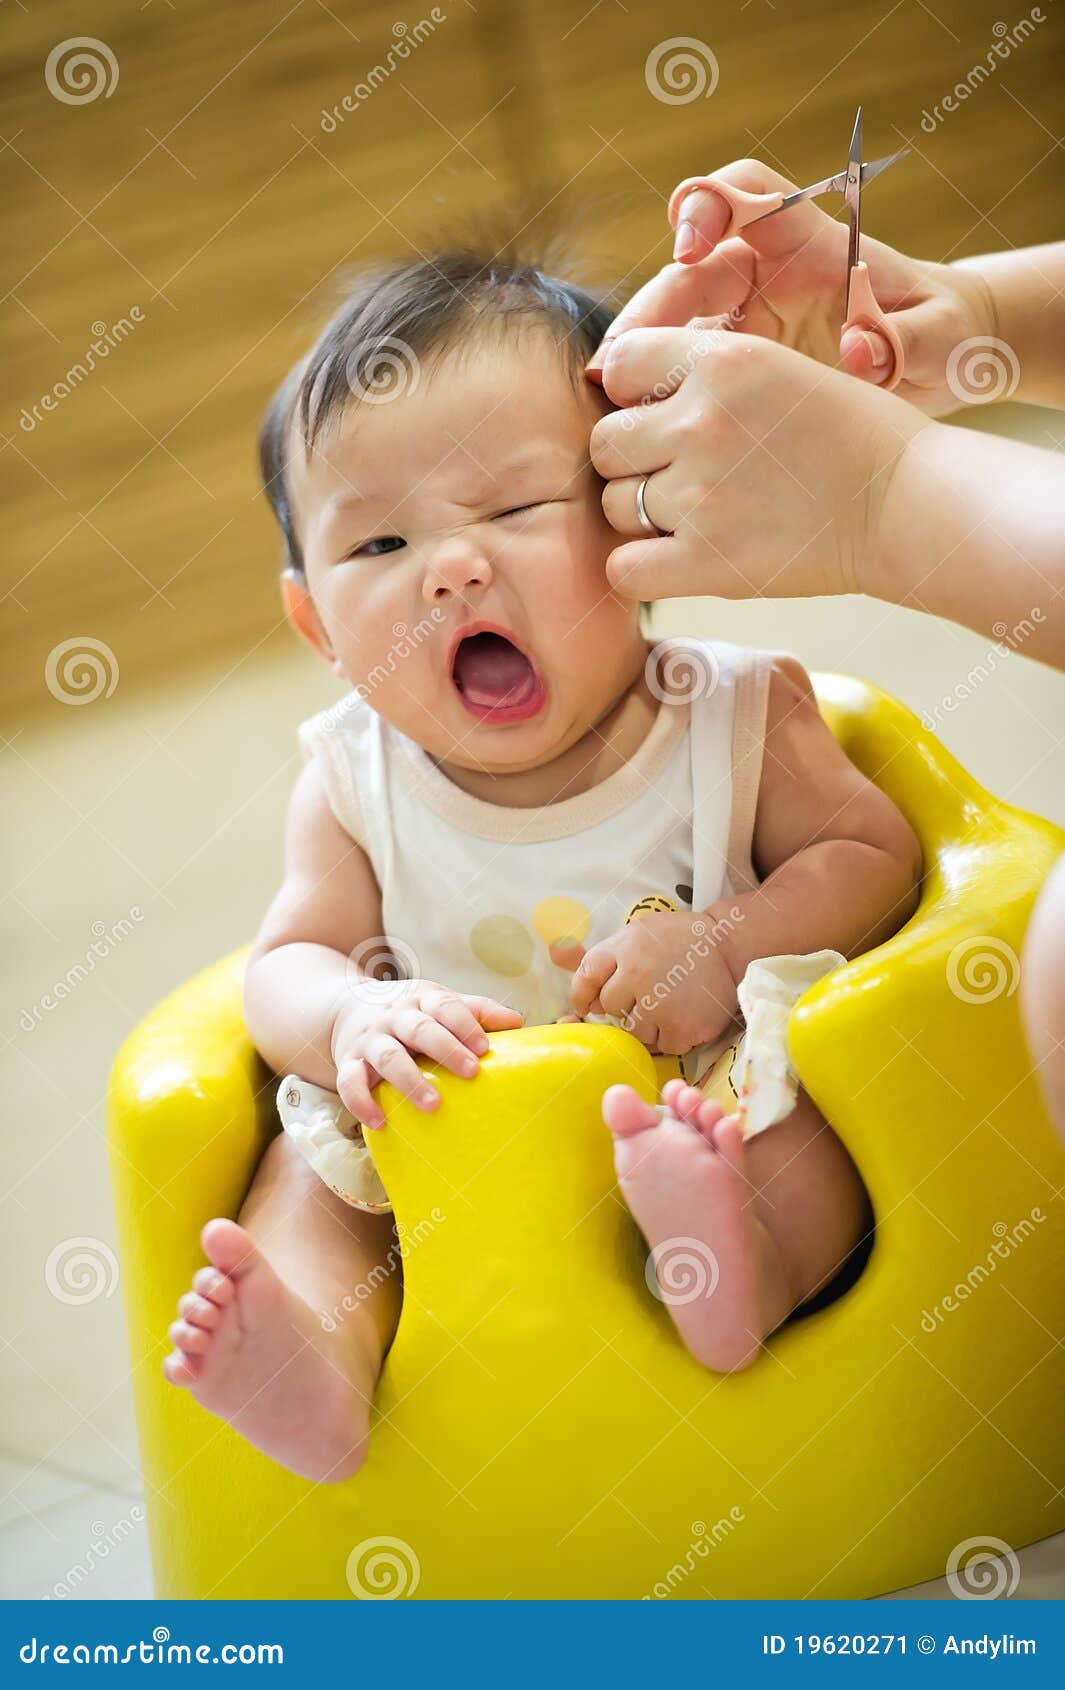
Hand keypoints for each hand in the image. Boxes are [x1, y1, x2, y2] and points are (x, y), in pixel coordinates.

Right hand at [330, 981, 522, 1126]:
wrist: (348, 1006)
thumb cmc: (410, 1012)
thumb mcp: (439, 1003)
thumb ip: (476, 1011)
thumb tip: (517, 1023)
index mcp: (422, 1000)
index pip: (444, 1007)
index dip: (464, 1024)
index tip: (484, 1047)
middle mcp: (394, 1017)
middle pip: (419, 1029)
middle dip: (445, 1049)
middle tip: (471, 1072)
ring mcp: (369, 1039)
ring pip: (387, 1056)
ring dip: (410, 1080)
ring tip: (433, 1105)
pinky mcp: (347, 1061)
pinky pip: (348, 1082)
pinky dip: (361, 1102)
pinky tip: (379, 1122)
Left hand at [570, 913, 737, 1055]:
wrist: (729, 946)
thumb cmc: (678, 940)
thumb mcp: (636, 933)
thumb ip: (601, 953)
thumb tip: (554, 954)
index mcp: (625, 948)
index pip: (586, 979)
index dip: (584, 994)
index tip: (591, 1000)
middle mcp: (638, 975)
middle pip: (609, 1008)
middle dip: (623, 1004)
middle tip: (649, 991)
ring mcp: (661, 1006)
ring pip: (632, 1032)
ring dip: (645, 1023)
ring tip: (668, 1003)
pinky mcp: (683, 1029)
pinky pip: (660, 1046)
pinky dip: (669, 1036)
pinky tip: (682, 1015)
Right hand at [586, 159, 994, 415]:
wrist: (934, 365)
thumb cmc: (942, 334)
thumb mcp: (943, 337)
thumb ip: (907, 341)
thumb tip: (859, 351)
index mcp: (810, 242)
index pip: (748, 194)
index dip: (709, 204)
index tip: (687, 243)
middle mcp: (763, 273)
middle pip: (688, 271)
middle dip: (649, 308)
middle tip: (619, 359)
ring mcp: (740, 322)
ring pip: (670, 327)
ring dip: (638, 359)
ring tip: (614, 399)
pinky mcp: (728, 368)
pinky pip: (679, 375)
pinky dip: (655, 397)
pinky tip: (638, 429)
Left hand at [589, 325, 928, 603]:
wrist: (907, 502)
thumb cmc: (851, 436)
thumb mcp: (777, 367)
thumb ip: (702, 373)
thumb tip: (614, 385)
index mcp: (721, 360)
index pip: (617, 365)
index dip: (631, 395)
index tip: (663, 417)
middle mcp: (700, 422)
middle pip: (605, 443)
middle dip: (634, 460)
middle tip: (683, 474)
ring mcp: (699, 494)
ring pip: (613, 505)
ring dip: (642, 514)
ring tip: (699, 514)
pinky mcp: (707, 561)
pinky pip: (624, 568)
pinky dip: (641, 568)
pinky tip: (678, 559)